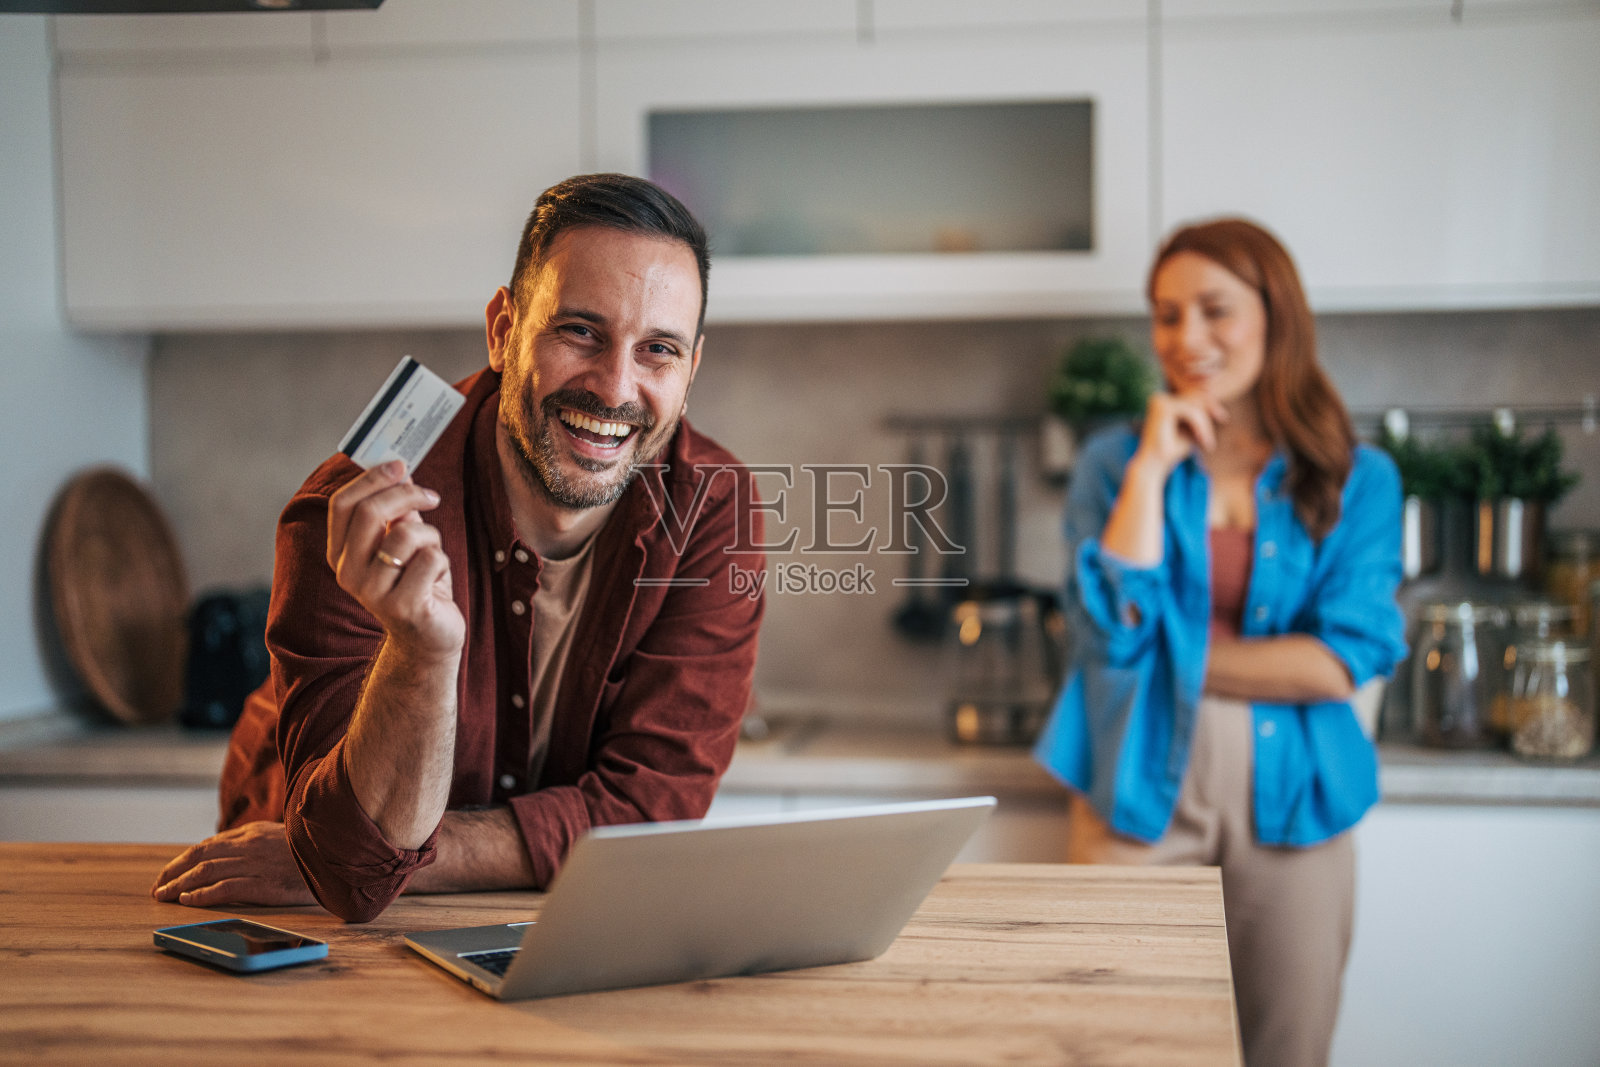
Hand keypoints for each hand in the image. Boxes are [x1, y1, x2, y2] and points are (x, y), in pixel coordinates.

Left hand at [151, 821, 315, 907]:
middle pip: (199, 858)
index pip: (206, 845)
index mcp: (252, 834)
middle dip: (173, 873)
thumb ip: (256, 842)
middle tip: (157, 888)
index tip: (168, 874)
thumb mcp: (281, 837)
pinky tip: (188, 901)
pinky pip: (225, 889)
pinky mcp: (262, 884)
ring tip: (164, 896)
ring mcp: (255, 864)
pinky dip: (202, 895)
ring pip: (206, 872)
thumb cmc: (311, 850)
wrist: (337, 856)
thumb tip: (231, 852)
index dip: (182, 860)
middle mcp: (248, 846)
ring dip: (180, 885)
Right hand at [326, 459, 464, 658]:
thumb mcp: (403, 543)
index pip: (343, 505)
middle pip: (370, 513)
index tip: (400, 465)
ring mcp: (373, 593)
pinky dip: (443, 562)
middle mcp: (349, 574)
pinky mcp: (403, 607)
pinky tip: (437, 580)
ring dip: (430, 536)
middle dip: (406, 495)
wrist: (427, 639)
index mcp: (341, 554)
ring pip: (406, 534)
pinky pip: (431, 560)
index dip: (371, 479)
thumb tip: (399, 469)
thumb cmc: (416, 583)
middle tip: (431, 496)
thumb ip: (397, 511)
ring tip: (432, 555)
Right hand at [1135, 389, 1228, 474]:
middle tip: (1223, 422)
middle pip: (1195, 396)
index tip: (1223, 418)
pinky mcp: (1162, 409)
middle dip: (1211, 410)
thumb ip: (1199, 416)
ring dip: (1205, 424)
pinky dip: (1201, 427)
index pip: (1192, 396)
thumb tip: (1213, 398)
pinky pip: (1191, 412)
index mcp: (1163, 402)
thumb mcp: (1190, 430)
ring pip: (1194, 405)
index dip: (1210, 404)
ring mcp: (1159, 401)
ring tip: (1208, 443)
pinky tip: (1204, 442)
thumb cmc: (1171, 452)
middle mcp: (1159, 398)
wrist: (1154, 467)